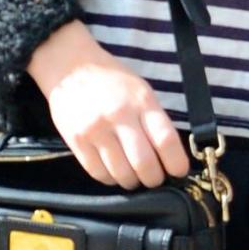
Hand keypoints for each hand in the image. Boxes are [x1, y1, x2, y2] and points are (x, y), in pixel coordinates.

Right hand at [27, 20, 189, 188]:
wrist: (70, 68)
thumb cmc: (112, 80)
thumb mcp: (141, 91)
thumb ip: (154, 121)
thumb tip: (169, 156)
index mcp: (141, 101)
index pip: (166, 140)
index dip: (177, 163)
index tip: (178, 172)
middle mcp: (119, 115)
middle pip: (144, 164)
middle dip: (154, 179)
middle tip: (154, 177)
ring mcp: (96, 130)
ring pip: (121, 174)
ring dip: (132, 181)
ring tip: (133, 175)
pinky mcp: (76, 141)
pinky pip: (99, 174)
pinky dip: (111, 179)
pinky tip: (113, 170)